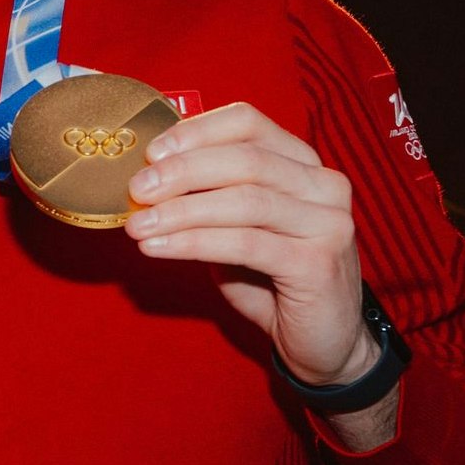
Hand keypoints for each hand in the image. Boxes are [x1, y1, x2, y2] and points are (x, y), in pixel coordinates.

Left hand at [121, 103, 369, 384]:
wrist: (323, 341)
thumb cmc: (272, 279)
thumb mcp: (236, 227)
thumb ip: (207, 196)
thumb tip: (147, 178)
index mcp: (304, 164)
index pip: (248, 123)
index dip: (196, 132)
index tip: (151, 152)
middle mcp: (324, 185)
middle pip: (245, 159)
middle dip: (183, 171)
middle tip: (136, 189)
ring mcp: (328, 223)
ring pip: (245, 200)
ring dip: (181, 210)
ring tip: (137, 225)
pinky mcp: (318, 264)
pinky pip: (246, 244)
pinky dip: (194, 242)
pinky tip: (158, 247)